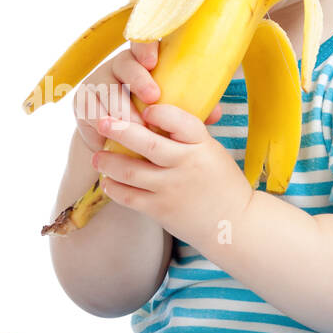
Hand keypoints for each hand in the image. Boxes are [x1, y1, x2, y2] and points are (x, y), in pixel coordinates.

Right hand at [73, 40, 222, 155]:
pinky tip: (111, 135)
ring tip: (136, 127)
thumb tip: (217, 113)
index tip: (153, 61)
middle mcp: (117, 66)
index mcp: (142, 61)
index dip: (146, 47)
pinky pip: (89, 111)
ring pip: (107, 91)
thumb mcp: (171, 111)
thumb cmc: (150, 118)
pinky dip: (102, 124)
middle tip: (153, 98)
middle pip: (124, 64)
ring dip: (122, 109)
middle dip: (138, 79)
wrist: (116, 137)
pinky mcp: (82, 101)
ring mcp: (97, 82)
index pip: (143, 42)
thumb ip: (192, 109)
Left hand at [92, 101, 252, 249]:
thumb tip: (159, 107)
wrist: (235, 224)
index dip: (158, 113)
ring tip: (97, 157)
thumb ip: (188, 134)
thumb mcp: (212, 151)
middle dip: (119, 130)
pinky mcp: (161, 210)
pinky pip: (129, 197)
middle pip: (147, 143)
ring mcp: (172, 188)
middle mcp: (186, 164)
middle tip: (102, 123)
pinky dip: (114, 188)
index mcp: (202, 145)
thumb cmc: (221, 182)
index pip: (179, 120)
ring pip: (131, 171)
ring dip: (108, 162)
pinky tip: (108, 182)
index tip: (145, 110)